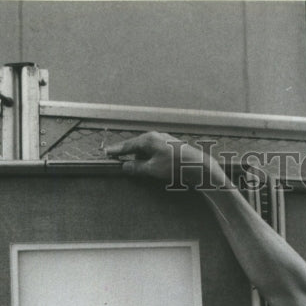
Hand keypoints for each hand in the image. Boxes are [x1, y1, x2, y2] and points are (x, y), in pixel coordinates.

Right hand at [105, 130, 221, 186]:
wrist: (197, 165)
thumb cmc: (175, 166)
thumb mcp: (152, 169)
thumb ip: (137, 167)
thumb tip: (125, 166)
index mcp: (148, 139)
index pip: (128, 145)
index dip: (117, 150)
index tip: (107, 153)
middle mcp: (155, 136)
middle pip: (137, 145)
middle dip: (128, 152)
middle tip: (117, 157)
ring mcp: (164, 139)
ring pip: (146, 148)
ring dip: (140, 156)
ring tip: (135, 163)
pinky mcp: (171, 145)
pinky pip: (155, 150)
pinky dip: (149, 156)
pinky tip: (150, 162)